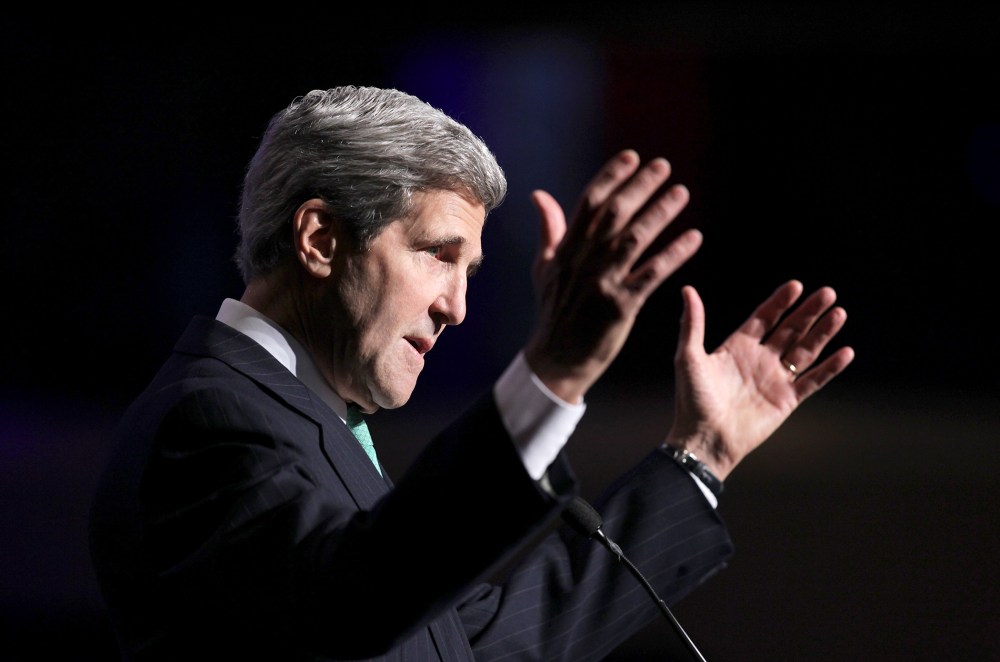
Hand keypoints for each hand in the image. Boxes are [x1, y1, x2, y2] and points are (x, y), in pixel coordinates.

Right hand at [524, 150, 703, 402]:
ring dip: (660, 214)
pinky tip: (694, 238)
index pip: (589, 203)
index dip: (611, 177)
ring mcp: (601, 283)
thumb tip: (540, 195)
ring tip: (682, 193)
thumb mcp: (544, 268)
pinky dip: (674, 254)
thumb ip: (549, 230)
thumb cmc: (554, 312)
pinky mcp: (619, 306)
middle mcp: (583, 261)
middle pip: (613, 214)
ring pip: (634, 239)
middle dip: (639, 187)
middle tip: (663, 166)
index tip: (632, 156)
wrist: (556, 359)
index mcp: (566, 249)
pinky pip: (651, 274)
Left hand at [665, 280, 855, 480]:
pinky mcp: (786, 400)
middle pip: (790, 330)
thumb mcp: (689, 357)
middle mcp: (759, 359)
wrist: (705, 439)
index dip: (780, 302)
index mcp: (737, 347)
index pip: (764, 318)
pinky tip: (846, 352)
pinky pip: (812, 381)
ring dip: (822, 333)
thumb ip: (693, 324)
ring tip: (839, 313)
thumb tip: (687, 289)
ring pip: (805, 351)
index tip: (796, 285)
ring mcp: (775, 379)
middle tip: (828, 292)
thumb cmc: (692, 400)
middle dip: (809, 311)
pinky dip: (830, 368)